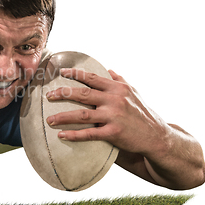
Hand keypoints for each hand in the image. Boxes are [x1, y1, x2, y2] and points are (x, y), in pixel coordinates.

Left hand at [45, 68, 167, 154]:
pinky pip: (90, 134)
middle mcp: (114, 99)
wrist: (157, 136)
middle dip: (62, 93)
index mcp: (117, 88)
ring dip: (63, 116)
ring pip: (82, 114)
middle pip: (82, 94)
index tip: (60, 72)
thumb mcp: (133, 92)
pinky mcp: (114, 133)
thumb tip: (108, 69)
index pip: (92, 77)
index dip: (75, 74)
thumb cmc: (142, 112)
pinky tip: (61, 135)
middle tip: (48, 95)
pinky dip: (74, 134)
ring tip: (49, 119)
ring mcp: (114, 116)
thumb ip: (119, 79)